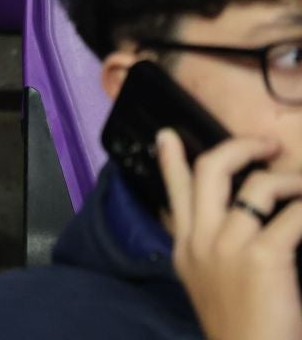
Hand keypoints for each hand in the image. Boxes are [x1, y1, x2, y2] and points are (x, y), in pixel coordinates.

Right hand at [159, 130, 301, 339]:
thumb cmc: (241, 330)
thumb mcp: (208, 288)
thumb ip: (210, 253)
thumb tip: (230, 223)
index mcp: (185, 248)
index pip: (175, 191)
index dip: (171, 160)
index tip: (168, 136)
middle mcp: (201, 240)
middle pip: (210, 171)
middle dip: (240, 148)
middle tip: (267, 146)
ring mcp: (229, 246)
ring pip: (256, 185)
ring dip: (289, 178)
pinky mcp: (264, 257)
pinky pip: (292, 216)